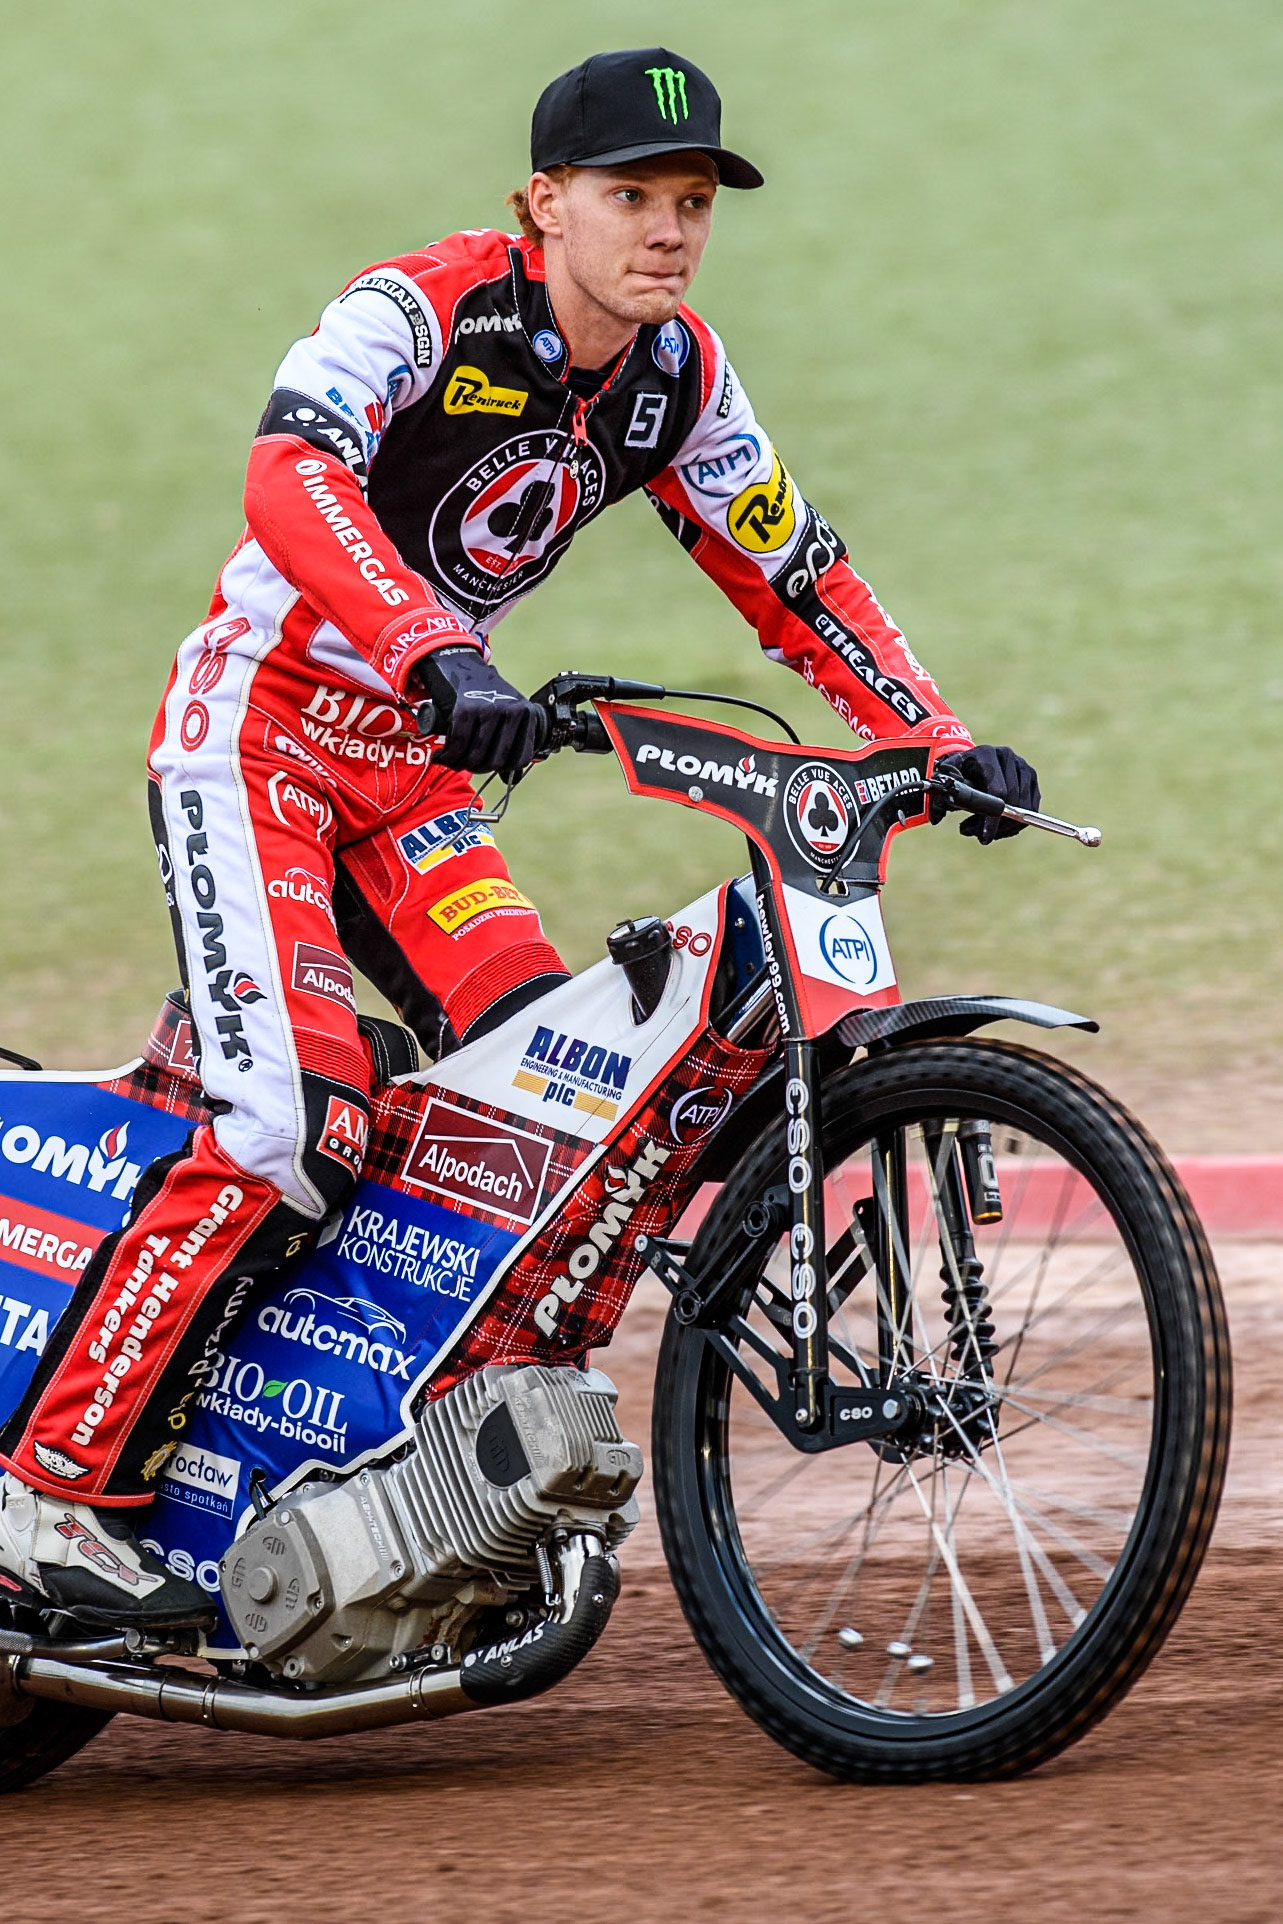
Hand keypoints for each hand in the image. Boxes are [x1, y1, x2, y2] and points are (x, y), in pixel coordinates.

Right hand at [415, 646, 543, 773]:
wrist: (455, 661)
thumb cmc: (480, 692)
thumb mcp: (503, 712)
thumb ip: (510, 741)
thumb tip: (512, 778)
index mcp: (526, 713)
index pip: (520, 758)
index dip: (501, 769)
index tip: (487, 767)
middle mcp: (511, 710)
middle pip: (495, 760)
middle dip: (477, 768)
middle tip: (465, 764)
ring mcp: (489, 708)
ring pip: (475, 755)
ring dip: (459, 764)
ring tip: (451, 760)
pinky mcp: (465, 708)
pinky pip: (457, 744)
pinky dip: (446, 756)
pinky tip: (441, 756)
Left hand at [929, 744, 1039, 843]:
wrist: (972, 761)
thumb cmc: (957, 772)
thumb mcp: (946, 781)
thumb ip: (939, 798)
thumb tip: (936, 819)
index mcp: (986, 754)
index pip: (997, 791)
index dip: (992, 818)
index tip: (984, 837)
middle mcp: (1008, 756)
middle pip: (1012, 801)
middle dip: (996, 825)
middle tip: (977, 835)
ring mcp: (1023, 766)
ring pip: (1024, 808)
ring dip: (1005, 827)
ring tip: (982, 831)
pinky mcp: (1031, 777)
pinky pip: (1031, 809)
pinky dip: (1016, 824)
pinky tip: (998, 828)